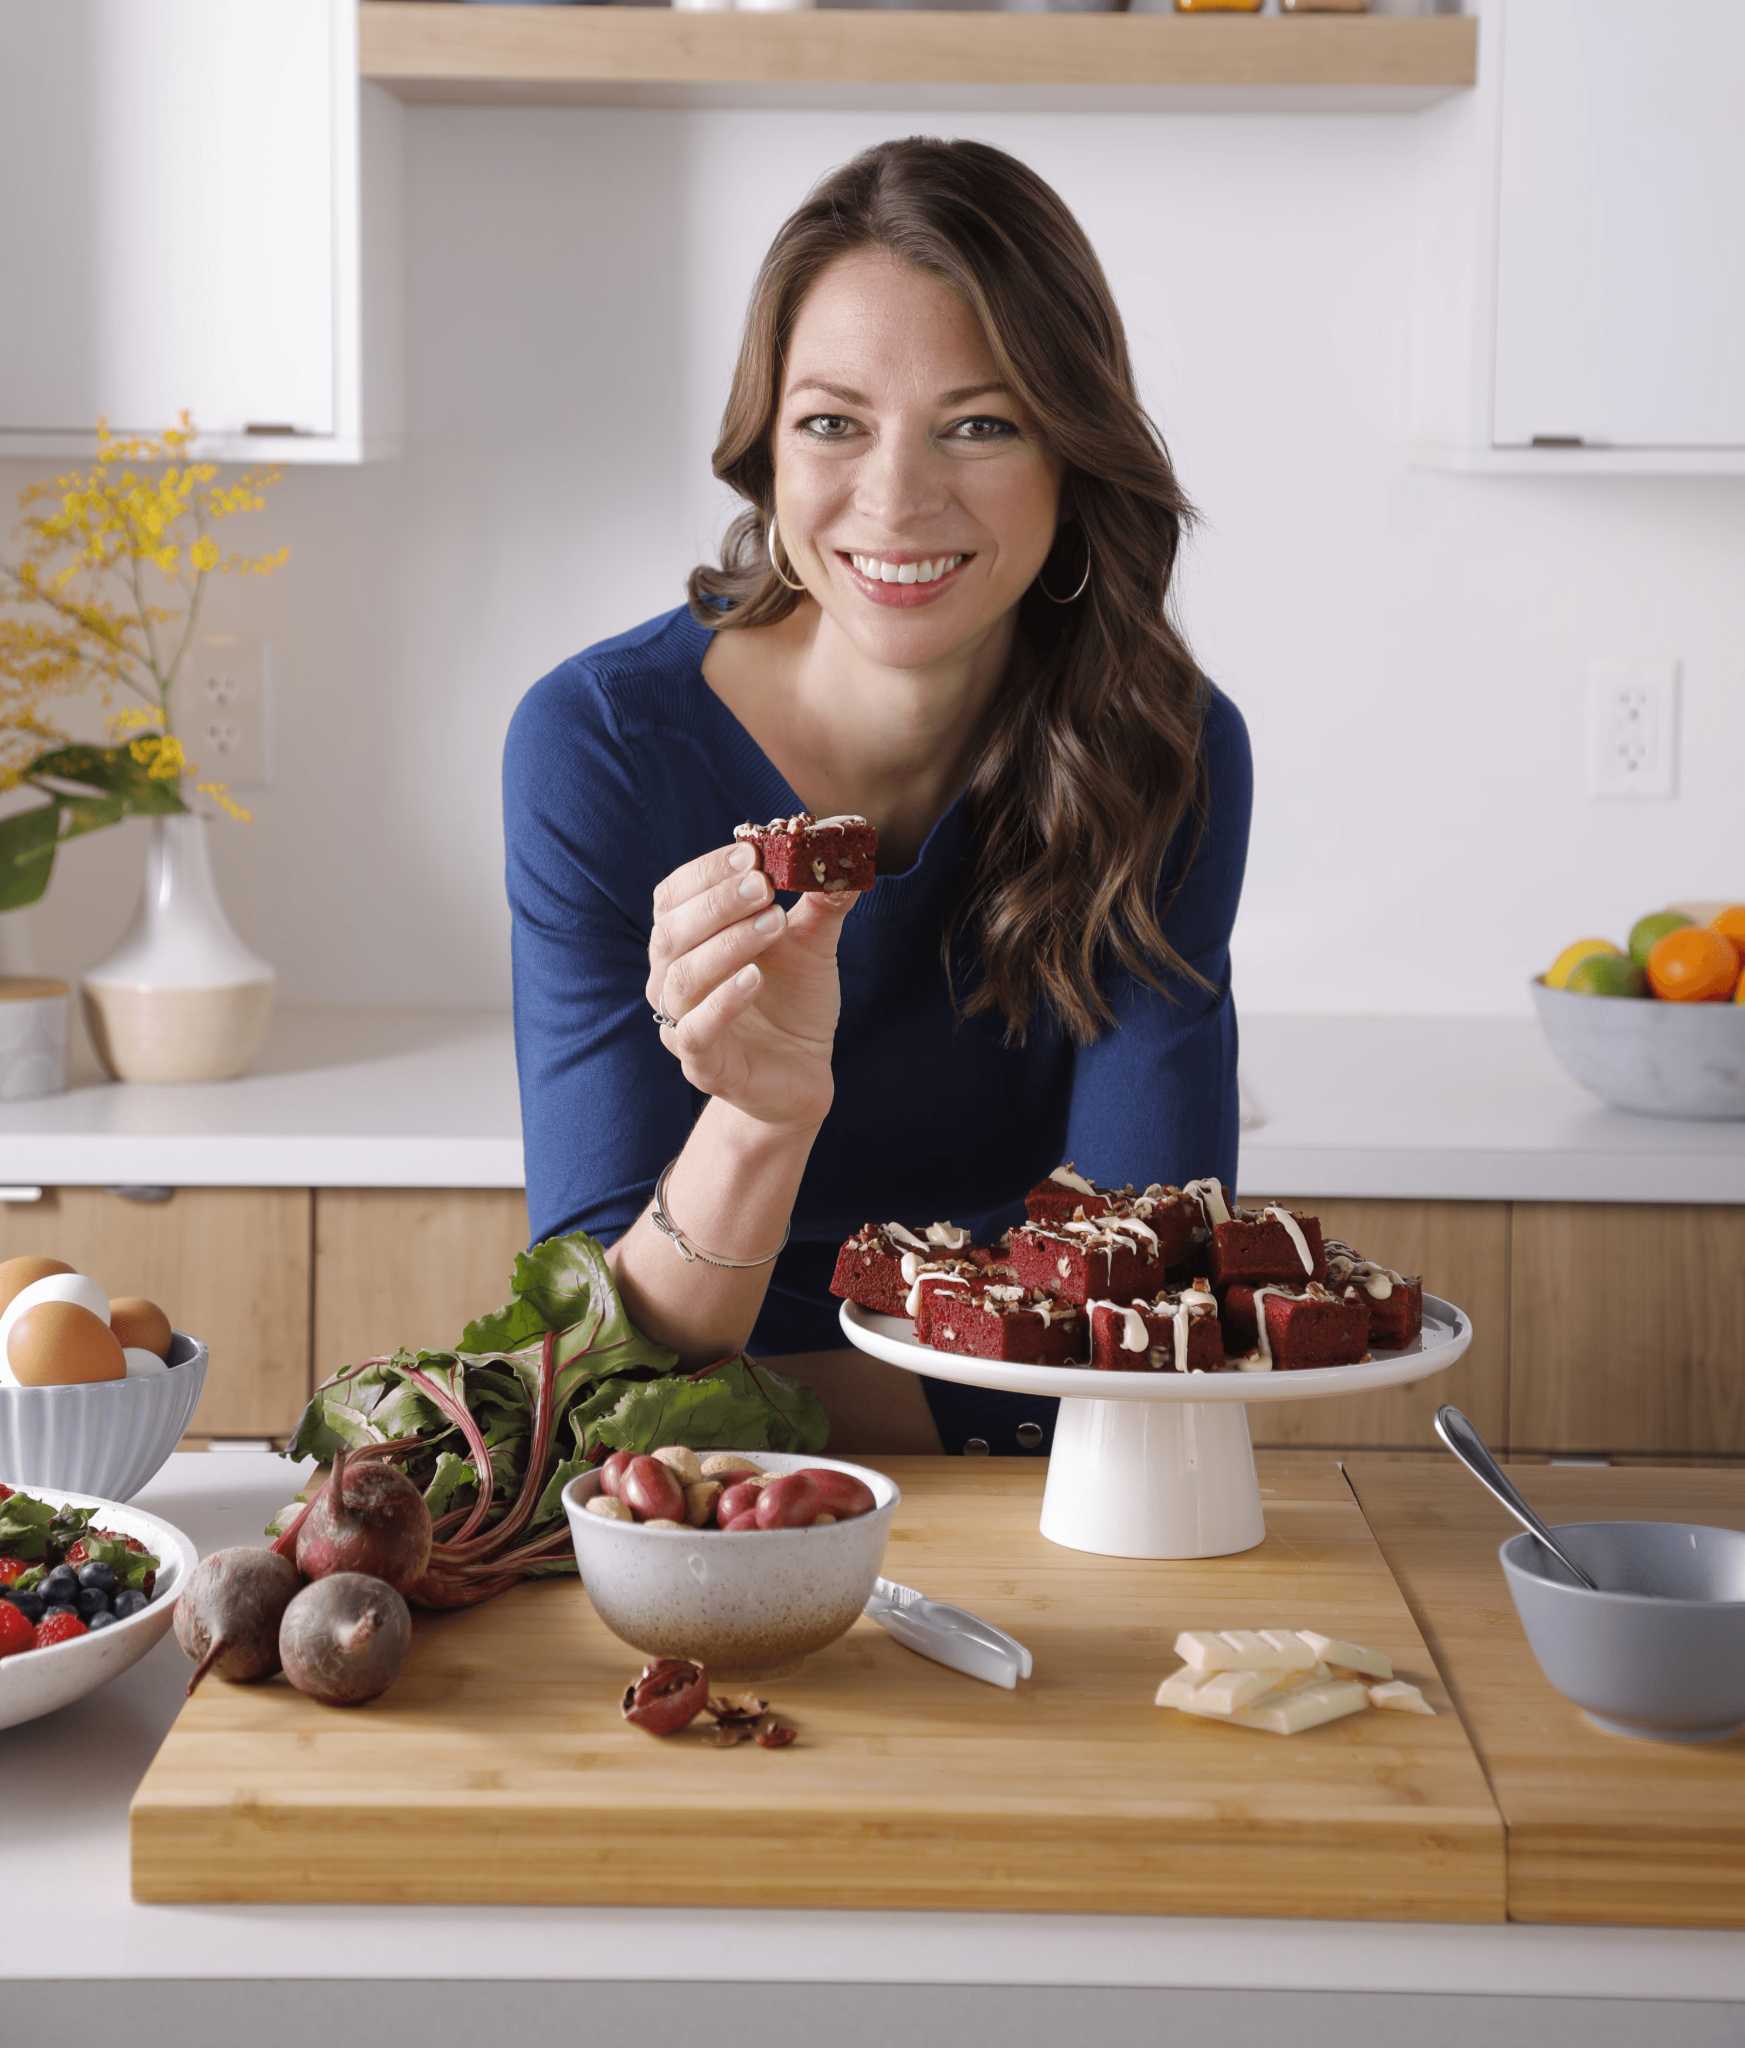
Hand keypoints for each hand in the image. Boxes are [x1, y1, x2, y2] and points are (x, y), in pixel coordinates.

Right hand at [646, 841, 857, 1132]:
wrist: (802, 1070)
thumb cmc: (793, 999)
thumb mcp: (812, 943)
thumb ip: (821, 901)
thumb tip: (843, 850)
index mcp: (685, 940)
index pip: (675, 895)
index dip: (707, 872)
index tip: (750, 854)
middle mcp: (671, 977)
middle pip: (673, 932)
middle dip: (718, 903)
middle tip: (763, 885)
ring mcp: (681, 1022)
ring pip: (683, 978)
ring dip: (727, 944)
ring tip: (774, 922)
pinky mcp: (701, 1064)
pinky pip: (697, 1030)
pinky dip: (723, 1001)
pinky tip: (754, 977)